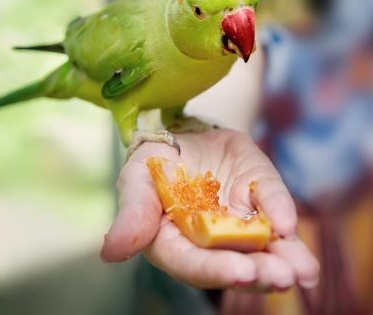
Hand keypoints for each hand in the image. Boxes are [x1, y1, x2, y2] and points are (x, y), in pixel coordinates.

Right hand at [101, 129, 318, 291]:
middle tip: (281, 276)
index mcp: (174, 241)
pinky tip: (291, 227)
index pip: (191, 263)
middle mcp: (209, 240)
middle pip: (233, 263)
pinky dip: (283, 214)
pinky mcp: (258, 198)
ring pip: (261, 248)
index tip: (239, 271)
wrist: (180, 136)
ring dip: (283, 260)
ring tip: (302, 271)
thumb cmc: (152, 163)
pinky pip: (271, 207)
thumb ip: (131, 214)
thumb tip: (110, 252)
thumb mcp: (137, 180)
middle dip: (258, 272)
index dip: (213, 270)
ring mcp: (237, 221)